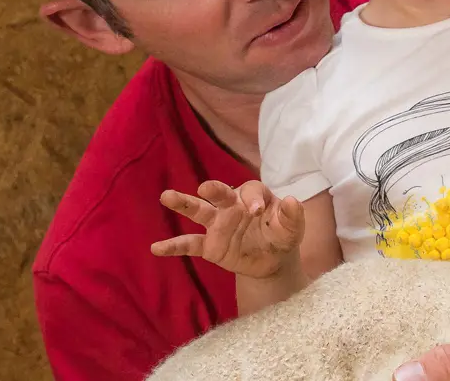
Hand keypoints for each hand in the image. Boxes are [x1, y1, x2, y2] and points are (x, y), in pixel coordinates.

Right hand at [150, 180, 304, 278]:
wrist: (272, 261)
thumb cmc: (281, 236)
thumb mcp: (292, 228)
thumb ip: (292, 216)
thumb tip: (293, 201)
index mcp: (253, 197)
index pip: (250, 190)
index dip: (253, 198)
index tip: (257, 211)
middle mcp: (231, 206)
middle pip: (220, 192)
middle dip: (215, 189)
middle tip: (206, 188)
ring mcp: (217, 225)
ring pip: (198, 210)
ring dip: (183, 203)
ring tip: (166, 196)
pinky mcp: (209, 245)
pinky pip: (189, 244)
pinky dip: (173, 246)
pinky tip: (156, 248)